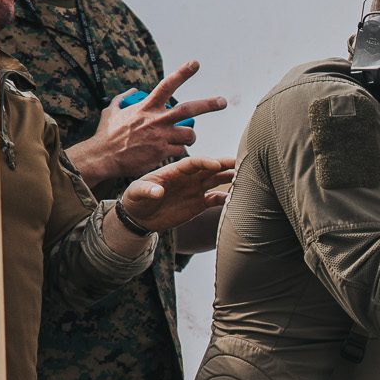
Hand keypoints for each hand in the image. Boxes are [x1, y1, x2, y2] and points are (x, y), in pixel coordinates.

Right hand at [70, 61, 227, 185]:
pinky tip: (169, 151)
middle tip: (223, 101)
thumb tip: (133, 90)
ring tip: (184, 138)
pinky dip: (178, 150)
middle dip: (209, 104)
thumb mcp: (111, 111)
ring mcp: (161, 136)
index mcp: (146, 107)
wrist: (103, 157)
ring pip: (189, 134)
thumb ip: (123, 99)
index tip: (195, 63)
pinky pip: (180, 150)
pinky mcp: (163, 152)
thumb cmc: (106, 134)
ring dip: (190, 136)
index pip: (167, 85)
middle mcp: (157, 120)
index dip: (183, 73)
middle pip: (189, 109)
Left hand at [116, 154, 235, 232]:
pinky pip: (215, 199)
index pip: (193, 163)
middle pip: (210, 168)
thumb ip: (146, 190)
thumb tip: (158, 191)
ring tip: (244, 178)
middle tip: (241, 162)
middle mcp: (188, 178)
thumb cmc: (135, 200)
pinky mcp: (198, 204)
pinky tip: (235, 199)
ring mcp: (195, 190)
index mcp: (174, 171)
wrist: (139, 217)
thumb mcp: (135, 193)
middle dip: (225, 164)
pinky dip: (225, 198)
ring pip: (216, 180)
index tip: (216, 164)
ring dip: (229, 178)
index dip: (205, 162)